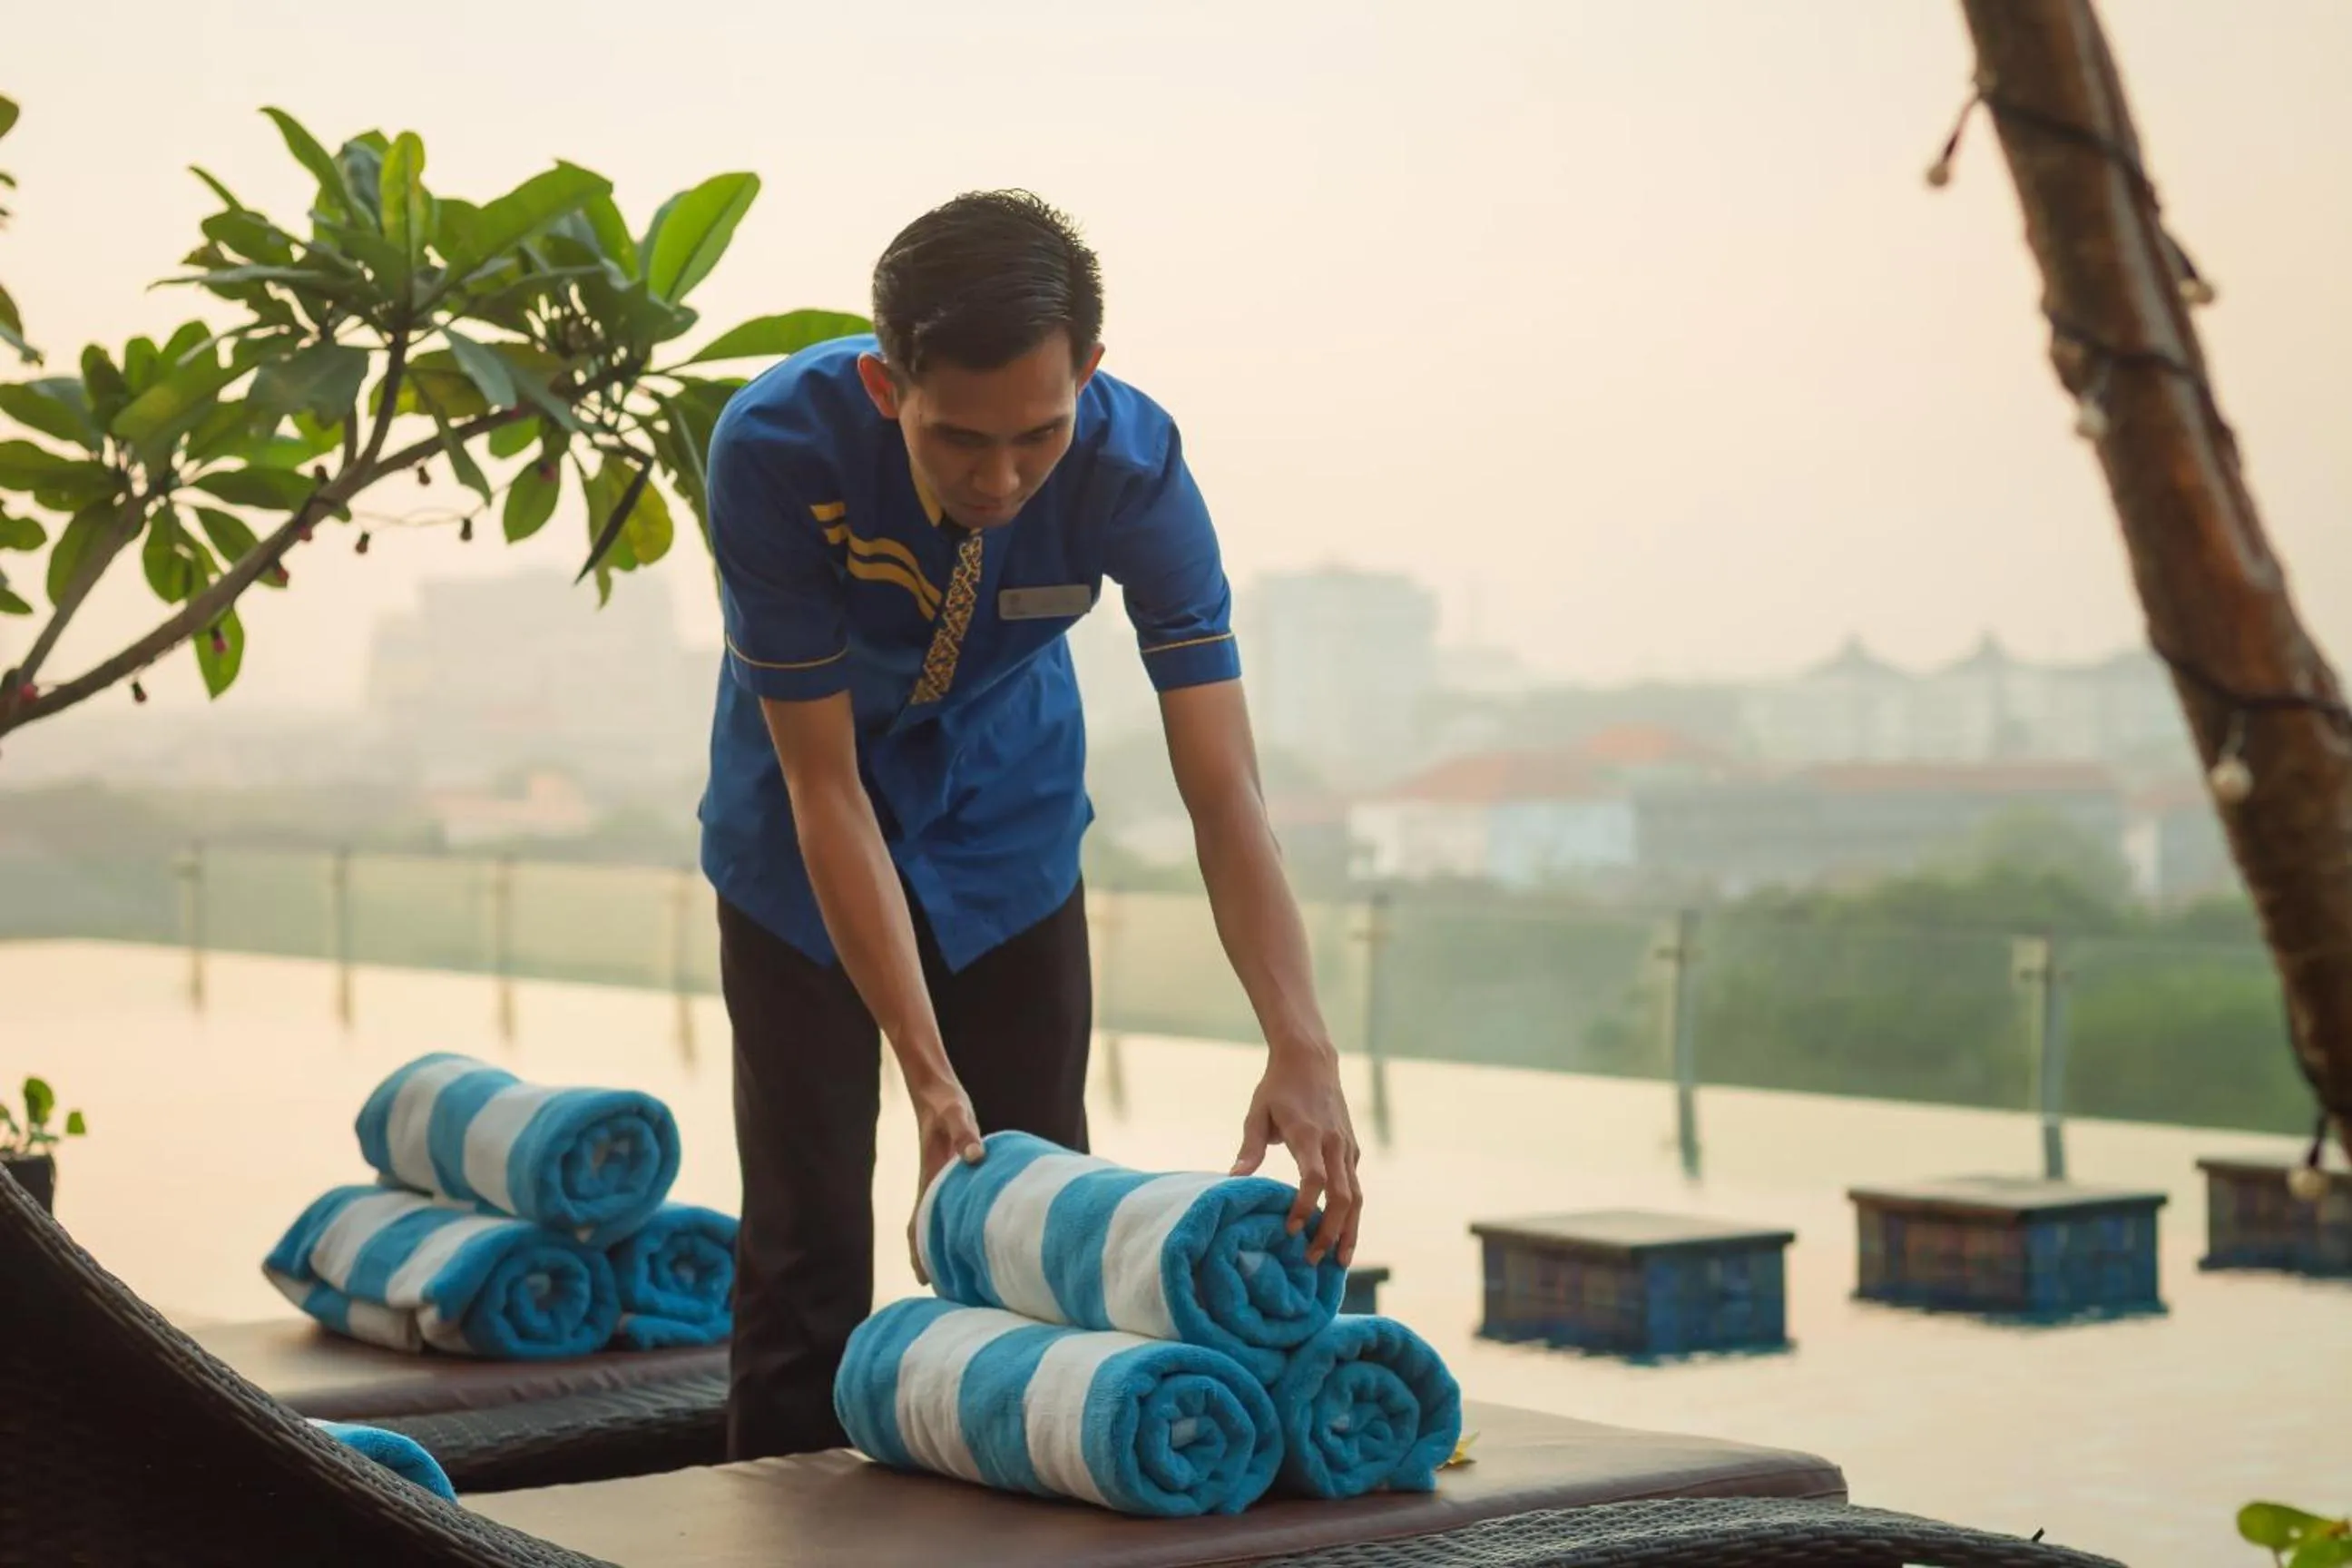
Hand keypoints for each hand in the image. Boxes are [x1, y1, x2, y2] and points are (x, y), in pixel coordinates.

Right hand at [906, 1069, 983, 1285]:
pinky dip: (950, 1224)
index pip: (919, 1224)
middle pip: (922, 1231)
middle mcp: (931, 1184)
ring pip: (933, 1221)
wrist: (935, 1089)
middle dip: (928, 1259)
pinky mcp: (949, 1173)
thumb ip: (966, 1134)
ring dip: (938, 1245)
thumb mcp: (957, 1114)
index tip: (925, 1280)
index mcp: (931, 1178)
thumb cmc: (946, 1102)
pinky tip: (965, 1233)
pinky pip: (946, 1207)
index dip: (920, 1252)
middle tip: (941, 1291)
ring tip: (952, 1273)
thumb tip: (976, 1158)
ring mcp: (939, 1180)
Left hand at [1231, 1040, 1360, 1267]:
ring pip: (1356, 1196)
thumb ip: (1249, 1147)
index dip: (1305, 1206)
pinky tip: (1342, 1235)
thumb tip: (1233, 1179)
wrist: (1311, 1059)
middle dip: (1330, 1232)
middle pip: (1342, 1196)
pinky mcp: (1352, 1150)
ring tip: (1340, 1262)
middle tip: (1313, 1260)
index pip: (1314, 1178)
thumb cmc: (1278, 1087)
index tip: (1290, 1230)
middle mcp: (1334, 1143)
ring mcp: (1347, 1147)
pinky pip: (1356, 1186)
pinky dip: (1351, 1214)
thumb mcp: (1257, 1113)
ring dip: (1350, 1231)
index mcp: (1308, 1134)